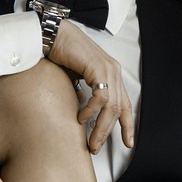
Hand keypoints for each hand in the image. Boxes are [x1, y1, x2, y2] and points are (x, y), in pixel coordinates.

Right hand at [49, 21, 133, 152]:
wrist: (54, 34)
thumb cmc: (61, 53)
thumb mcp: (77, 77)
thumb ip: (85, 92)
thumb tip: (83, 115)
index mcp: (111, 73)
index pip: (125, 104)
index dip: (127, 125)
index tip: (128, 142)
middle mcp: (114, 71)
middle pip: (119, 109)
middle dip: (108, 132)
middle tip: (96, 147)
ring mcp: (109, 69)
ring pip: (112, 107)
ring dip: (101, 127)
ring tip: (90, 140)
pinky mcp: (99, 69)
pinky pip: (101, 97)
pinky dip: (92, 111)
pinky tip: (81, 117)